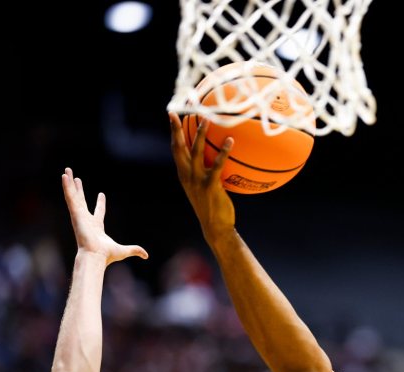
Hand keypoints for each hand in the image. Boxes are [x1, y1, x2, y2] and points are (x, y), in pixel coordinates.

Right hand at [60, 169, 147, 264]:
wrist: (95, 256)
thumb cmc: (107, 255)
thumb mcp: (124, 251)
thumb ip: (135, 250)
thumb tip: (146, 255)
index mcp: (96, 227)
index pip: (98, 212)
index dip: (100, 203)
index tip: (101, 194)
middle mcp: (86, 220)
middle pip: (82, 201)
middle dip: (79, 190)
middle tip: (77, 179)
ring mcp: (79, 215)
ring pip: (73, 196)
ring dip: (70, 184)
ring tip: (67, 171)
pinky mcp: (75, 213)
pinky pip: (70, 197)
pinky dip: (66, 187)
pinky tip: (64, 176)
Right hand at [169, 112, 235, 243]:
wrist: (215, 227)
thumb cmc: (213, 207)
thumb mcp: (205, 188)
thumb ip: (206, 173)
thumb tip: (217, 158)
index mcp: (184, 175)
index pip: (176, 150)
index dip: (173, 133)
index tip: (172, 116)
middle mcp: (187, 175)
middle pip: (178, 148)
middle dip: (176, 129)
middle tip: (176, 112)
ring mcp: (197, 180)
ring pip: (195, 152)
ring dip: (200, 134)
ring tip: (207, 119)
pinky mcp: (210, 185)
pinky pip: (216, 165)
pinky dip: (223, 152)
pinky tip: (230, 141)